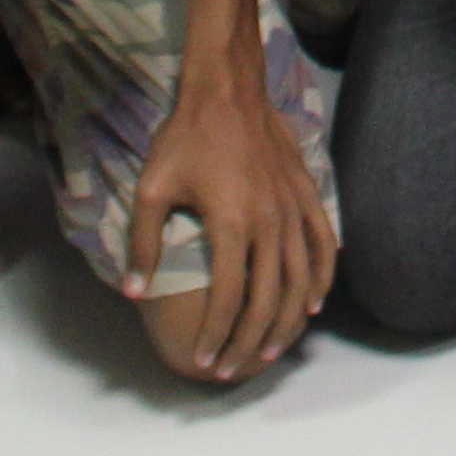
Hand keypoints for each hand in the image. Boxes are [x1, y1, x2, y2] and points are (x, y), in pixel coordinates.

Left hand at [120, 64, 333, 375]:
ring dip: (289, 319)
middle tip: (235, 368)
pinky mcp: (305, 192)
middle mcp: (270, 221)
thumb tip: (134, 291)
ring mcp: (293, 207)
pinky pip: (322, 242)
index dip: (217, 334)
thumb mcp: (152, 187)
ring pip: (300, 278)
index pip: (227, 297)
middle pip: (268, 298)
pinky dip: (321, 275)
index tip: (205, 359)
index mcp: (233, 223)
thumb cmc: (187, 136)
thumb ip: (142, 242)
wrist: (229, 88)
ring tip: (273, 347)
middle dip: (251, 340)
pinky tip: (314, 299)